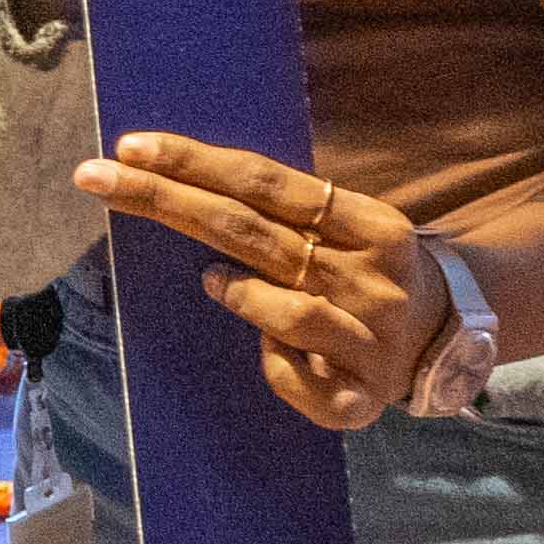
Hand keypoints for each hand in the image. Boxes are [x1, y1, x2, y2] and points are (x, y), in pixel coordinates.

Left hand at [90, 128, 446, 430]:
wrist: (447, 339)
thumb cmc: (365, 272)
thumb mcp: (345, 228)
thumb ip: (283, 210)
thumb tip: (184, 178)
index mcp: (371, 225)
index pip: (266, 182)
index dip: (195, 162)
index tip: (129, 146)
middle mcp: (372, 278)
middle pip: (250, 232)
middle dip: (164, 199)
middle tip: (96, 177)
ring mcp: (371, 341)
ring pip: (286, 311)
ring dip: (237, 294)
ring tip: (213, 282)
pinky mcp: (359, 398)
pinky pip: (295, 378)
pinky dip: (272, 364)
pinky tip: (271, 351)